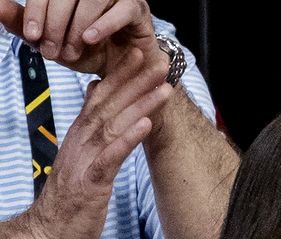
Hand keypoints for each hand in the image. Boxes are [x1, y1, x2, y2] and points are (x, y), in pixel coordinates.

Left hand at [0, 0, 158, 74]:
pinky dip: (103, 25)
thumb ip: (25, 25)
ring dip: (77, 26)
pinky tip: (90, 39)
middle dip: (55, 23)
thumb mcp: (52, 42)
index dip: (37, 11)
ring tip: (73, 49)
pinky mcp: (137, 9)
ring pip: (92, 0)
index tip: (34, 36)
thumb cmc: (90, 53)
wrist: (124, 72)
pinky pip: (121, 11)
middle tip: (52, 50)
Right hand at [18, 46, 170, 238]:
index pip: (100, 98)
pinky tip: (146, 125)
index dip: (120, 76)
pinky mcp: (91, 182)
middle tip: (159, 60)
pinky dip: (128, 138)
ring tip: (163, 87)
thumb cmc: (69, 202)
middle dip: (135, 81)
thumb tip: (95, 101)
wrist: (48, 234)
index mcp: (80, 137)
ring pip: (115, 125)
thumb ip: (89, 133)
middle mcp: (81, 143)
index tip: (139, 55)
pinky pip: (111, 156)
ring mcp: (86, 160)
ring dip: (141, 104)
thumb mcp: (81, 161)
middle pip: (110, 105)